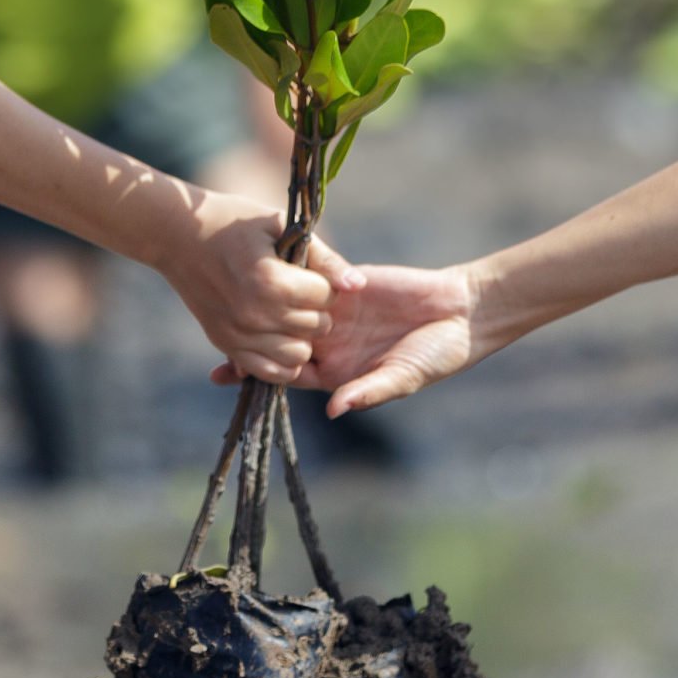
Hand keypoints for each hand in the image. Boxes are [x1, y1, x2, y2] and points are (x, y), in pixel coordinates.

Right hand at [159, 189, 352, 384]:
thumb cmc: (234, 222)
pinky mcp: (225, 345)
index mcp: (270, 280)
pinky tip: (278, 335)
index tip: (309, 271)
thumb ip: (324, 258)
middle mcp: (255, 313)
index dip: (325, 283)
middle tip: (299, 290)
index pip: (326, 297)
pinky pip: (268, 371)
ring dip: (302, 336)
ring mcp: (238, 334)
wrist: (178, 235)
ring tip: (289, 313)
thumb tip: (358, 286)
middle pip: (316, 327)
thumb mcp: (281, 226)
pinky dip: (281, 359)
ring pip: (298, 355)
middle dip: (317, 309)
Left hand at [208, 263, 487, 414]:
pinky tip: (268, 266)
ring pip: (290, 306)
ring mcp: (336, 311)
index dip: (257, 374)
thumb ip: (368, 392)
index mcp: (338, 372)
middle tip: (214, 328)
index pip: (287, 374)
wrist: (462, 311)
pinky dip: (294, 273)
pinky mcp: (348, 281)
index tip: (223, 372)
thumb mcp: (403, 377)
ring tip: (231, 292)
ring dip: (265, 301)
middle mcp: (331, 342)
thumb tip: (332, 411)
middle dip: (249, 337)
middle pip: (279, 341)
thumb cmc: (437, 355)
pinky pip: (315, 277)